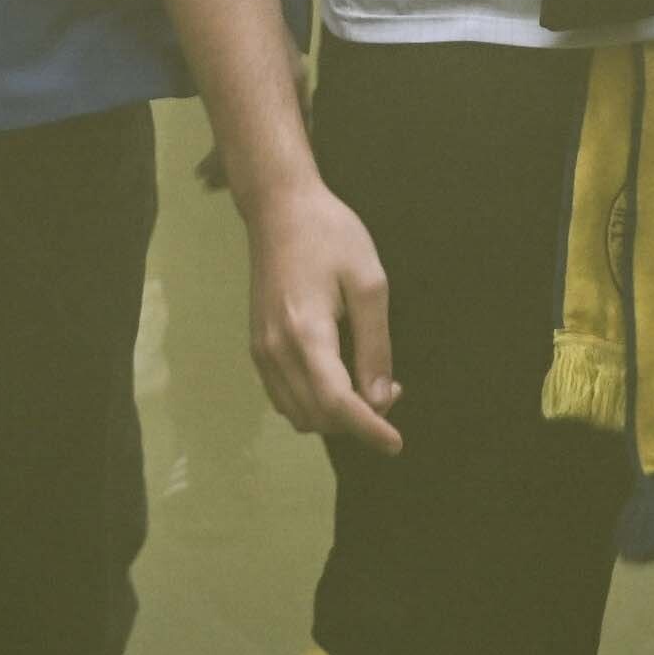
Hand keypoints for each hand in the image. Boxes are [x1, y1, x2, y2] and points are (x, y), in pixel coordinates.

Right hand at [248, 176, 403, 449]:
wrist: (280, 209)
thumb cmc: (331, 235)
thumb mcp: (369, 283)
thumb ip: (375, 346)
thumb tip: (381, 398)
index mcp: (306, 333)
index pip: (336, 403)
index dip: (368, 429)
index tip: (396, 445)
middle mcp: (276, 351)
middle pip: (317, 417)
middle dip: (358, 420)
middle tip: (393, 391)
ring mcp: (261, 351)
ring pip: (298, 414)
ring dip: (336, 415)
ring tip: (371, 386)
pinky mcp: (257, 347)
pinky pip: (285, 397)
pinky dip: (314, 403)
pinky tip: (340, 380)